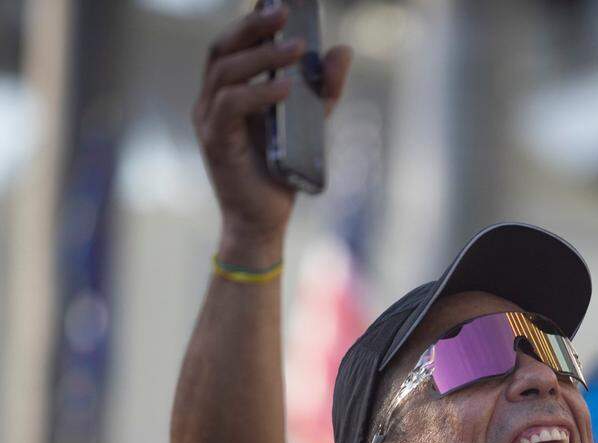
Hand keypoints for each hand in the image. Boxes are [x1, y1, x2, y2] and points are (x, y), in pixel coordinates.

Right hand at [193, 5, 351, 257]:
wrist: (263, 221)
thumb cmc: (281, 172)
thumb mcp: (310, 123)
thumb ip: (323, 88)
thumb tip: (342, 49)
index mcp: (228, 91)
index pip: (233, 44)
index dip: (249, 19)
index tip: (274, 1)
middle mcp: (212, 100)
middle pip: (223, 48)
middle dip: (253, 26)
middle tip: (284, 12)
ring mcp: (209, 120)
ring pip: (225, 71)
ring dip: (262, 57)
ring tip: (296, 49)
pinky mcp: (216, 142)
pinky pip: (231, 105)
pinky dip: (259, 93)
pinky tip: (286, 88)